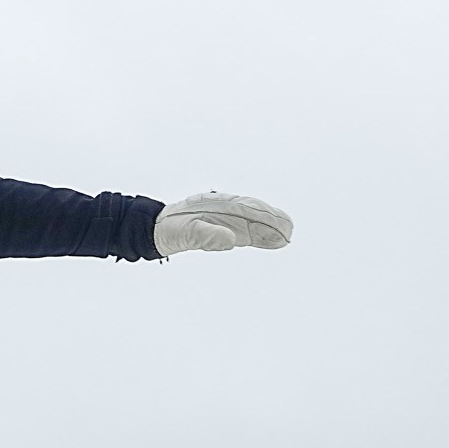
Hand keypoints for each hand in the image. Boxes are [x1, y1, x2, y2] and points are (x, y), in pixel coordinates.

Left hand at [152, 191, 292, 256]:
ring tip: (287, 234)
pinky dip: (259, 234)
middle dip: (273, 222)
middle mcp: (226, 211)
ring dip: (270, 227)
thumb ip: (208, 236)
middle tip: (290, 230)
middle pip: (255, 215)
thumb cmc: (171, 228)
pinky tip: (270, 239)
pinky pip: (245, 231)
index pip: (249, 212)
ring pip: (253, 222)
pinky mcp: (222, 230)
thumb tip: (231, 239)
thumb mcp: (186, 233)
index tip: (282, 226)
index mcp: (220, 208)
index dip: (267, 218)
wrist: (158, 228)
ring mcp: (225, 220)